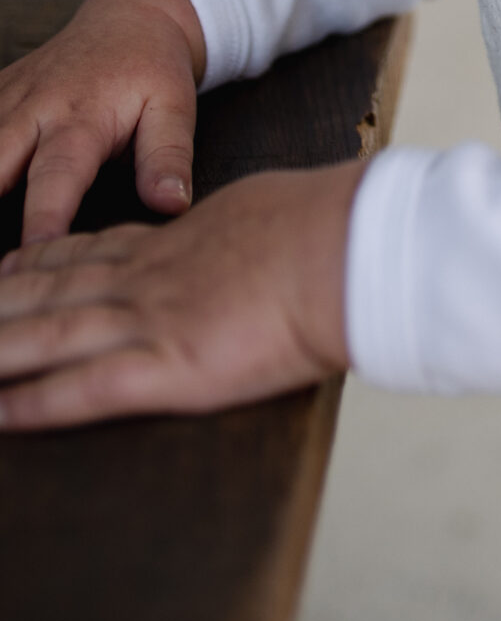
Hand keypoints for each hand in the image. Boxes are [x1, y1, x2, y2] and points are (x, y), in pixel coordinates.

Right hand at [0, 0, 207, 248]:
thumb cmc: (153, 70)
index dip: (43, 218)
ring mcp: (7, 99)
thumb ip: (168, 158)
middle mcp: (34, 109)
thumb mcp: (174, 109)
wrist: (130, 15)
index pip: (58, 177)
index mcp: (82, 118)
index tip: (31, 254)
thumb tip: (171, 205)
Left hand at [0, 158, 360, 428]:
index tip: (8, 266)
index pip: (93, 251)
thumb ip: (238, 229)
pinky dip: (34, 403)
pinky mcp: (169, 367)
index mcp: (178, 239)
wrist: (347, 248)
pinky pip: (84, 389)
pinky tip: (1, 413)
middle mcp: (150, 277)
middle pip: (54, 289)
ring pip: (51, 334)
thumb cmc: (325, 224)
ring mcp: (153, 320)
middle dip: (1, 301)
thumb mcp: (268, 208)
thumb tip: (242, 232)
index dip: (42, 261)